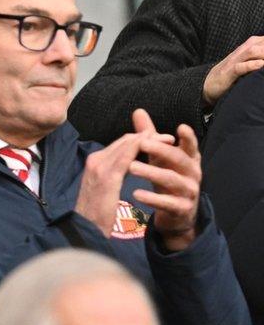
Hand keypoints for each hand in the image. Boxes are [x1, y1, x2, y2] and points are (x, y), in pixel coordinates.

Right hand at [74, 111, 173, 236]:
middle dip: (148, 136)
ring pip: (128, 144)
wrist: (85, 230)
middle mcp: (96, 160)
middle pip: (125, 140)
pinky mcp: (107, 178)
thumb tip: (127, 167)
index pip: (121, 144)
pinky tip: (159, 151)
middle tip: (168, 137)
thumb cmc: (96, 213)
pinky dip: (144, 150)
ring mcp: (100, 167)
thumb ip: (113, 175)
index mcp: (95, 162)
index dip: (141, 138)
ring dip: (150, 140)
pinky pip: (127, 157)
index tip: (159, 138)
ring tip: (168, 141)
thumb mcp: (103, 189)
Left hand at [128, 111, 201, 251]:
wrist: (176, 214)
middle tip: (142, 144)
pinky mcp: (182, 208)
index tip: (181, 127)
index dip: (188, 137)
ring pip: (171, 180)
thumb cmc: (167, 177)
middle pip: (179, 159)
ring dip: (151, 172)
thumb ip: (150, 135)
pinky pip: (167, 202)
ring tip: (131, 167)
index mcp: (189, 159)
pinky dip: (152, 198)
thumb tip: (138, 111)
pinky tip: (136, 193)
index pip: (191, 146)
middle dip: (161, 150)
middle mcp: (193, 173)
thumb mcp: (159, 156)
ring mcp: (189, 192)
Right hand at [203, 36, 263, 106]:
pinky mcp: (228, 72)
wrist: (208, 84)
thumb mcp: (249, 63)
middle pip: (261, 43)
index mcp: (248, 47)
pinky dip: (252, 65)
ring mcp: (234, 61)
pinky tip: (261, 65)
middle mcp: (242, 51)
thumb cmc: (233, 74)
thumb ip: (260, 57)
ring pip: (252, 51)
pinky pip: (241, 67)